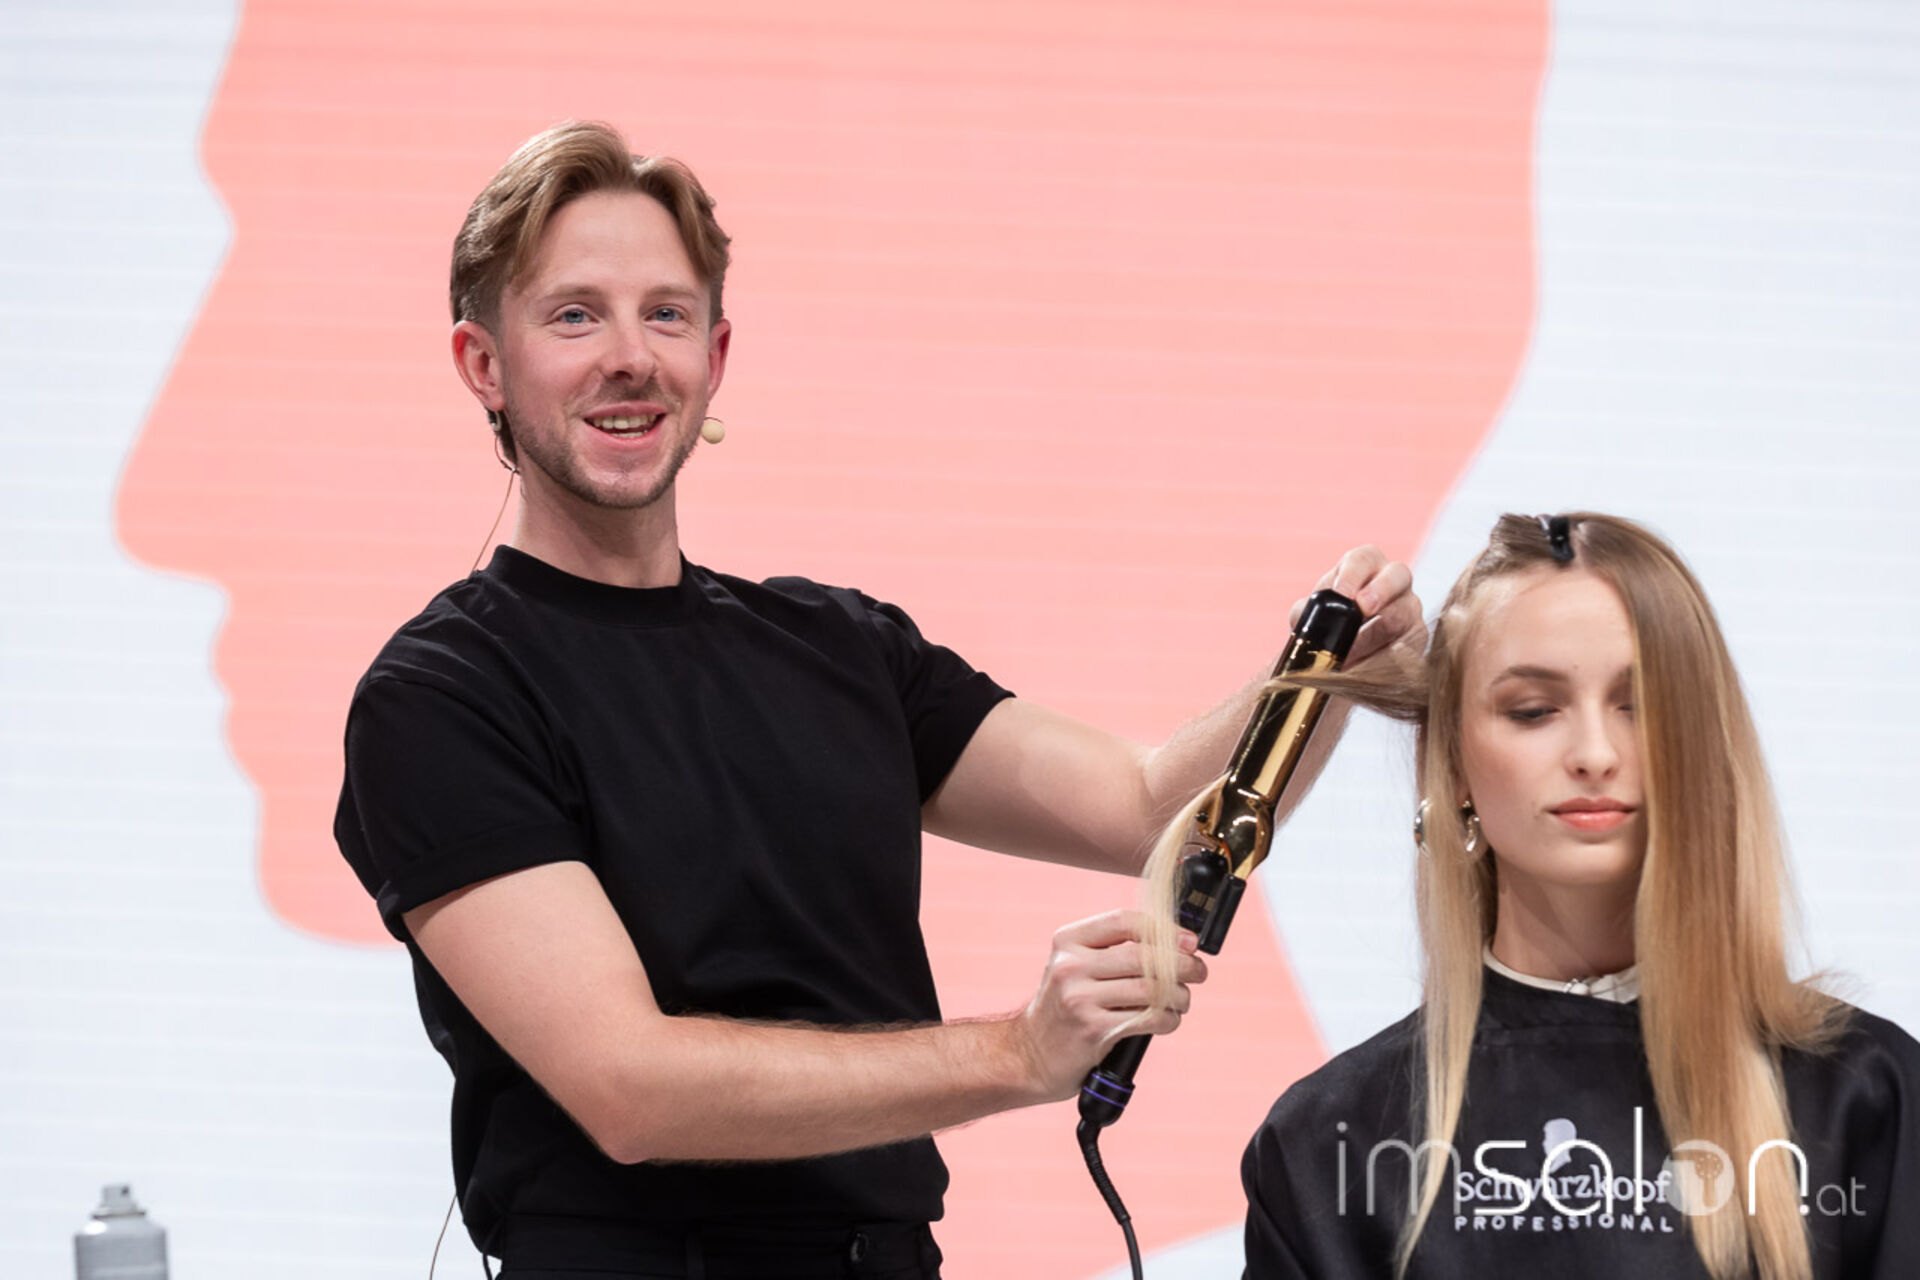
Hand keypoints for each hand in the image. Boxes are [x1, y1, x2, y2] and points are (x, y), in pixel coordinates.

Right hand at [1011, 909, 1207, 1101]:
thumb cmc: (1064, 1009)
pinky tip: (1167, 1019)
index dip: (1164, 928)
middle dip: (1183, 964)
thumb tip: (1176, 941)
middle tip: (1199, 971)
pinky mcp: (1093, 1030)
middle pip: (1144, 956)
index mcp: (1068, 941)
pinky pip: (1149, 1019)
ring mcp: (1080, 999)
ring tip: (1182, 1000)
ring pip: (1151, 989)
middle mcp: (1071, 966)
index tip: (1189, 940)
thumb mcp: (1076, 968)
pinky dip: (1168, 1019)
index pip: (1124, 921)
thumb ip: (1114, 951)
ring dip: (1180, 995)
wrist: (1030, 1055)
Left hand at [1290, 544, 1424, 664]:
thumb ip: (1306, 612)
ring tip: (1349, 654)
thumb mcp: (1310, 616)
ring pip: (1405, 612)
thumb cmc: (1326, 626)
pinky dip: (1387, 657)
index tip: (1341, 594)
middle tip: (1363, 608)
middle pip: (1398, 575)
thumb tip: (1305, 615)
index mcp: (1365, 566)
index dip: (1354, 574)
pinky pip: (1410, 645)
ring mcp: (1410, 608)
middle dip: (1380, 590)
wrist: (1340, 659)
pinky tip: (1367, 667)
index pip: (1363, 558)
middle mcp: (1394, 581)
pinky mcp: (1417, 637)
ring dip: (1376, 633)